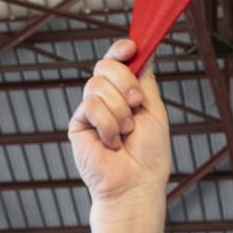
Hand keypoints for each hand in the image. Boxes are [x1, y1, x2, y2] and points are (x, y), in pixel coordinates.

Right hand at [69, 39, 171, 217]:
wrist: (136, 183)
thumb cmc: (149, 154)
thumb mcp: (154, 109)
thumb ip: (145, 79)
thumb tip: (143, 50)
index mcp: (125, 92)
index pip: (116, 60)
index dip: (120, 50)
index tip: (131, 48)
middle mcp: (106, 98)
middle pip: (105, 66)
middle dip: (125, 83)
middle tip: (137, 106)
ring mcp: (90, 110)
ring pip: (97, 85)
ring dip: (120, 111)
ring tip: (126, 133)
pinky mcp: (77, 124)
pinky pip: (91, 105)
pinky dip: (108, 125)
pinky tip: (111, 143)